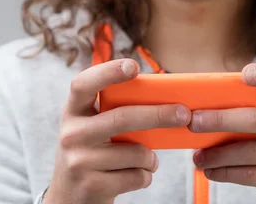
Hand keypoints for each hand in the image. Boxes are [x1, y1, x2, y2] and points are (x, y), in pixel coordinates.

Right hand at [44, 59, 191, 203]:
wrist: (70, 198)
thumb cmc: (94, 153)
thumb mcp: (93, 129)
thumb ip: (115, 112)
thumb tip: (166, 101)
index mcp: (73, 111)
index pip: (83, 84)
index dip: (107, 72)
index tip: (133, 66)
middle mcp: (71, 134)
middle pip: (122, 117)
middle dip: (158, 114)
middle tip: (184, 114)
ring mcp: (79, 161)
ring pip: (136, 152)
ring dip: (151, 157)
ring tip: (148, 160)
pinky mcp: (92, 186)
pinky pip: (136, 176)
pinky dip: (146, 175)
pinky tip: (137, 175)